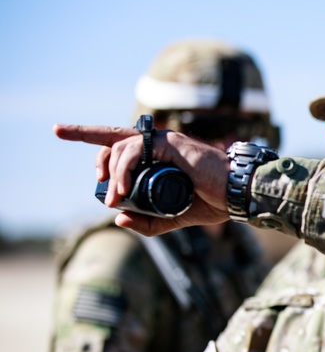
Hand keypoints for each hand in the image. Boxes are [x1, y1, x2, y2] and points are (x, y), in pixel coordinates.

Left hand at [54, 124, 229, 235]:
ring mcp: (163, 142)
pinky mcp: (170, 143)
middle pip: (112, 142)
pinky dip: (123, 169)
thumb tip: (118, 218)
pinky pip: (134, 150)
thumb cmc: (215, 201)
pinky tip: (122, 188)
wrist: (238, 196)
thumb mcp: (175, 216)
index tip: (59, 130)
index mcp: (158, 157)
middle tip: (104, 194)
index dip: (86, 135)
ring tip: (114, 199)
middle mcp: (157, 145)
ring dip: (111, 177)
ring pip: (120, 149)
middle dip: (96, 161)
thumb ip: (149, 221)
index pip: (117, 143)